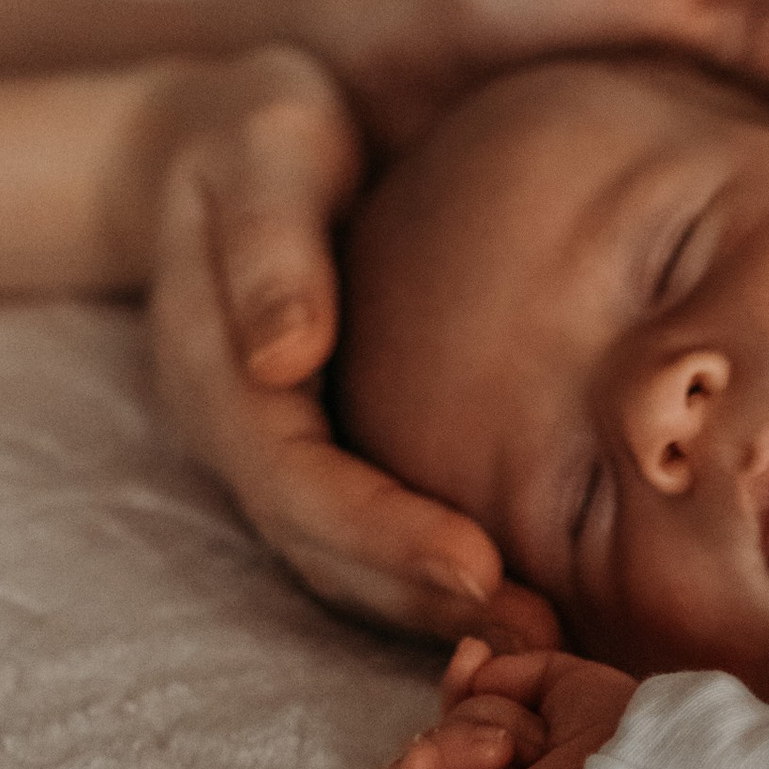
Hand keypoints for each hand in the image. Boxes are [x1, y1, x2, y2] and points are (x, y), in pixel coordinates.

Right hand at [145, 50, 557, 649]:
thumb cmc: (252, 130)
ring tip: (551, 636)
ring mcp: (283, 444)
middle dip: (423, 599)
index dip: (381, 534)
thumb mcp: (258, 151)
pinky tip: (528, 581)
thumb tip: (286, 355)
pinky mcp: (332, 438)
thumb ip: (269, 246)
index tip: (477, 565)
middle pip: (322, 549)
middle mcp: (246, 428)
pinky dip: (439, 567)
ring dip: (437, 605)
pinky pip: (376, 524)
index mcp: (216, 371)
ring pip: (348, 557)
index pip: (294, 483)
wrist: (229, 135)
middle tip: (541, 638)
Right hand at [375, 638, 637, 768]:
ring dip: (453, 739)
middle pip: (434, 742)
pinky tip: (437, 758)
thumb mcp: (557, 683)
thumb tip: (469, 674)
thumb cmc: (610, 732)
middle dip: (469, 711)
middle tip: (516, 726)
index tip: (474, 652)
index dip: (457, 686)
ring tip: (506, 748)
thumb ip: (506, 676)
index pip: (458, 728)